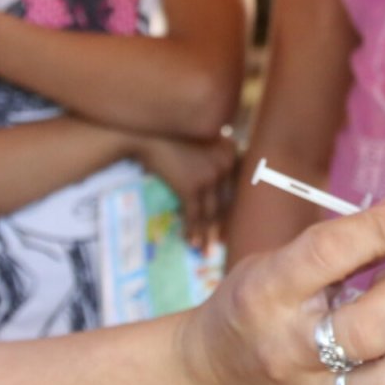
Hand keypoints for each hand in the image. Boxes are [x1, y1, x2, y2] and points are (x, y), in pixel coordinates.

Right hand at [137, 133, 234, 251]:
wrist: (148, 133)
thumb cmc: (172, 135)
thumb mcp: (201, 141)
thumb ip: (215, 157)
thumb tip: (218, 181)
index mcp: (230, 152)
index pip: (236, 186)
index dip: (233, 208)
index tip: (230, 224)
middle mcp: (224, 164)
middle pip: (226, 202)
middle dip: (222, 226)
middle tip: (220, 243)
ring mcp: (209, 176)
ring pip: (211, 212)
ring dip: (207, 235)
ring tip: (206, 251)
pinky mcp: (191, 187)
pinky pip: (194, 214)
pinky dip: (192, 230)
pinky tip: (190, 242)